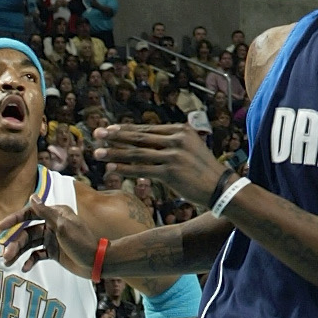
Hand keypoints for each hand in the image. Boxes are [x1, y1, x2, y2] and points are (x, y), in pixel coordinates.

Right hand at [6, 196, 103, 278]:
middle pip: (27, 232)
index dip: (14, 219)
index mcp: (55, 214)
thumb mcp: (63, 226)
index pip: (30, 213)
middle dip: (15, 243)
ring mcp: (52, 239)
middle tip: (5, 255)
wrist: (96, 262)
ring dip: (18, 252)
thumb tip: (32, 196)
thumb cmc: (81, 242)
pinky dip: (30, 260)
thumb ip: (46, 212)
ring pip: (30, 244)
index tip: (0, 227)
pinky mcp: (53, 252)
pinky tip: (25, 267)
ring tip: (8, 262)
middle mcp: (52, 225)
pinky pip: (36, 254)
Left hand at [94, 123, 223, 204]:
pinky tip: (111, 168)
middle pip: (139, 137)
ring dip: (115, 153)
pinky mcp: (171, 172)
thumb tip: (145, 143)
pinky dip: (125, 169)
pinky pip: (142, 169)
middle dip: (115, 136)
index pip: (147, 129)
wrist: (220, 187)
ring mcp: (174, 155)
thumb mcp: (190, 148)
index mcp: (181, 130)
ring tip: (97, 152)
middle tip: (97, 134)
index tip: (109, 129)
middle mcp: (177, 139)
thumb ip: (170, 143)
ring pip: (137, 153)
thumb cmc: (202, 170)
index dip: (126, 129)